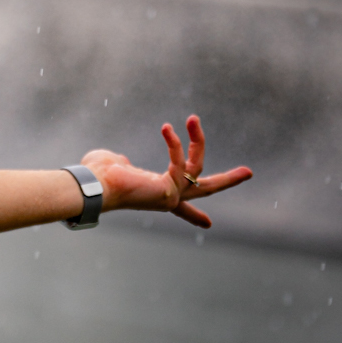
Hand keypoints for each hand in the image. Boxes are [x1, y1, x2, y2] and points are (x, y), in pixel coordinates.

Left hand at [79, 115, 250, 229]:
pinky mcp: (169, 190)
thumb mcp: (113, 165)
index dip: (194, 214)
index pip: (181, 206)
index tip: (207, 224)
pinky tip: (166, 128)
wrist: (92, 187)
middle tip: (249, 172)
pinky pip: (180, 162)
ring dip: (197, 140)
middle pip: (205, 190)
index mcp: (156, 195)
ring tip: (193, 118)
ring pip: (198, 167)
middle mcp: (167, 199)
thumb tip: (123, 162)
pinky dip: (175, 143)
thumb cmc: (96, 175)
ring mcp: (171, 196)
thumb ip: (122, 162)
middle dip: (229, 180)